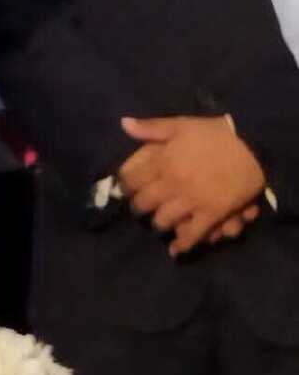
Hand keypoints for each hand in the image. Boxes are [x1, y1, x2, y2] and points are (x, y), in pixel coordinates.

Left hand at [118, 115, 265, 257]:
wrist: (250, 146)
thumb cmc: (212, 134)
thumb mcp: (179, 125)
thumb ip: (150, 128)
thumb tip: (123, 124)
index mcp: (162, 161)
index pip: (130, 179)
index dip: (124, 185)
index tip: (125, 188)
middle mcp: (172, 183)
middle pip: (143, 204)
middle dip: (138, 206)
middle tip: (140, 207)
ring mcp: (191, 201)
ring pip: (163, 221)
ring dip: (158, 223)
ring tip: (159, 221)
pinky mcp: (211, 214)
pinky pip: (192, 235)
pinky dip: (182, 245)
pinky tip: (175, 250)